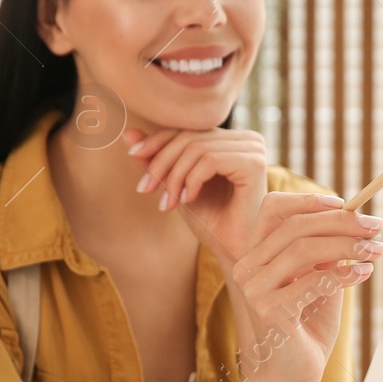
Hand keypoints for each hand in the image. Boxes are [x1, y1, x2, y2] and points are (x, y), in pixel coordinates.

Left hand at [124, 126, 267, 264]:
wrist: (234, 252)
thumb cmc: (211, 222)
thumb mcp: (177, 186)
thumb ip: (157, 160)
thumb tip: (129, 134)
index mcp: (231, 140)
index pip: (187, 129)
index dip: (157, 141)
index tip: (133, 156)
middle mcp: (246, 139)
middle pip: (189, 137)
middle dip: (161, 163)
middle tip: (146, 189)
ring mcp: (253, 149)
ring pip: (196, 148)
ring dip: (174, 177)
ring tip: (168, 203)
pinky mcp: (253, 163)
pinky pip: (210, 160)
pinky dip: (192, 180)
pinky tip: (188, 200)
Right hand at [231, 192, 382, 381]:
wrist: (294, 375)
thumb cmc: (307, 327)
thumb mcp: (320, 281)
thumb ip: (328, 254)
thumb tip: (356, 222)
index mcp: (256, 255)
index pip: (273, 209)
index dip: (308, 200)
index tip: (345, 203)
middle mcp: (248, 268)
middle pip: (295, 227)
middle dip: (341, 222)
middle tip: (375, 226)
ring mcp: (255, 289)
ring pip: (304, 250)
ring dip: (346, 246)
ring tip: (375, 250)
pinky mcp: (269, 311)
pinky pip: (312, 282)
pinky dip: (343, 274)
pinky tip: (363, 273)